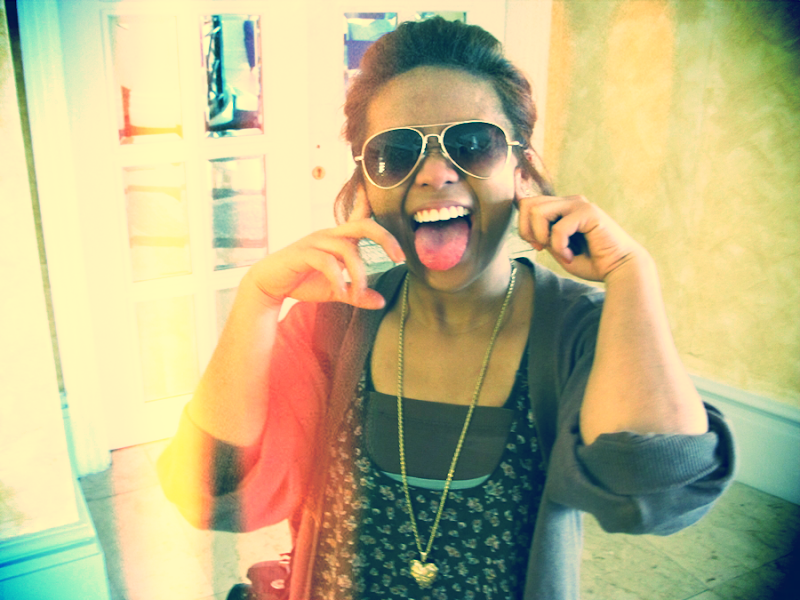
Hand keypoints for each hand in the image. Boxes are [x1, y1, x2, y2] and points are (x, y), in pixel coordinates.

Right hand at [243, 188, 404, 308]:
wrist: (269, 285)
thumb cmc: (303, 281)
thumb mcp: (336, 290)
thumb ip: (357, 294)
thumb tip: (381, 302)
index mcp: (339, 239)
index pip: (360, 218)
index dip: (375, 206)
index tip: (389, 200)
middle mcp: (330, 235)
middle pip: (363, 225)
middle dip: (385, 238)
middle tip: (398, 258)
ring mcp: (315, 242)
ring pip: (348, 250)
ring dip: (359, 275)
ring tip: (357, 294)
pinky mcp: (302, 253)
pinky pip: (327, 262)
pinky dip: (338, 279)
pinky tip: (342, 293)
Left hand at [516, 195, 642, 281]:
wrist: (619, 269)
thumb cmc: (591, 262)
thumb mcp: (557, 247)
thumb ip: (542, 234)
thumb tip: (522, 224)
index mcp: (561, 207)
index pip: (527, 204)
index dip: (524, 227)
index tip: (538, 246)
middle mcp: (569, 201)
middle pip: (527, 204)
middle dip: (527, 231)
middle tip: (543, 248)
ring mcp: (579, 204)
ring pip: (537, 211)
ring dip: (542, 237)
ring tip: (560, 252)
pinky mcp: (589, 212)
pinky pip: (558, 228)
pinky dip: (560, 247)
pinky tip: (571, 256)